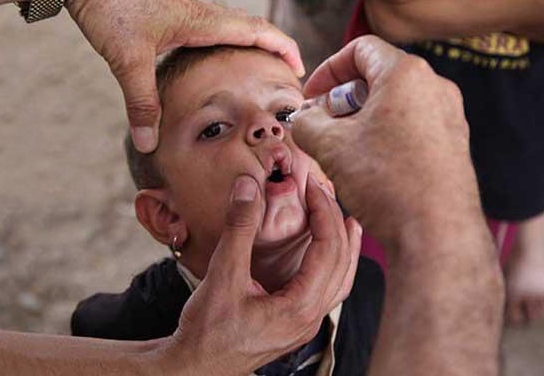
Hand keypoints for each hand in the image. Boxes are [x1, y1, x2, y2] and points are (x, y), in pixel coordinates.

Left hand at [66, 0, 303, 152]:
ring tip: (256, 67)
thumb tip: (150, 143)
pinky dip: (223, 42)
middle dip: (273, 48)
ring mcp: (183, 11)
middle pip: (250, 26)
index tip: (299, 68)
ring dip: (249, 43)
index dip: (283, 48)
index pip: (257, 31)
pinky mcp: (167, 13)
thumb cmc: (109, 3)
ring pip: (230, 25)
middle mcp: (198, 14)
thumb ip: (141, 103)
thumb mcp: (127, 60)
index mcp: (201, 22)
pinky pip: (208, 26)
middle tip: (285, 71)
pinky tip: (210, 58)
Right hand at [167, 174, 360, 374]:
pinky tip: (324, 257)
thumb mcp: (222, 274)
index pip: (329, 249)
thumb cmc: (206, 330)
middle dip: (334, 222)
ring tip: (348, 223)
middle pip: (340, 263)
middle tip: (322, 192)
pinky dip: (332, 267)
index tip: (311, 185)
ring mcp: (304, 325)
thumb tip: (248, 186)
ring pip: (340, 281)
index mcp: (300, 307)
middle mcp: (310, 318)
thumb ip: (239, 228)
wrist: (194, 368)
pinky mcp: (293, 325)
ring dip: (344, 247)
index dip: (323, 211)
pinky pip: (327, 292)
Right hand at [293, 35, 482, 249]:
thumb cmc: (386, 182)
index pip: (360, 50)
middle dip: (343, 98)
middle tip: (322, 125)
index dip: (327, 70)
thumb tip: (303, 119)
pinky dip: (385, 134)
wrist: (435, 232)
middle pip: (378, 76)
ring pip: (395, 103)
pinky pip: (412, 125)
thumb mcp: (330, 147)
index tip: (312, 97)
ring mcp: (449, 117)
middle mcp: (435, 87)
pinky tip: (370, 165)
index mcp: (406, 74)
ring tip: (342, 149)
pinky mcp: (454, 144)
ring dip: (362, 119)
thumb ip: (307, 123)